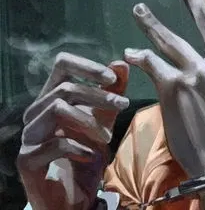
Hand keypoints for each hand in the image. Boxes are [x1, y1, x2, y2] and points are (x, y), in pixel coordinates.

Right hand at [17, 53, 129, 209]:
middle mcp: (35, 111)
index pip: (62, 64)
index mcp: (52, 96)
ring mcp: (28, 135)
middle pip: (65, 88)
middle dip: (98, 96)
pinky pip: (54, 143)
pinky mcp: (27, 159)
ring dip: (90, 121)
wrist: (75, 194)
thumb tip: (120, 63)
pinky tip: (92, 155)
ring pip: (58, 108)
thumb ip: (113, 91)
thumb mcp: (107, 117)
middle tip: (123, 105)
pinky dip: (79, 146)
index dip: (87, 66)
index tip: (112, 78)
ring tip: (108, 137)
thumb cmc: (89, 150)